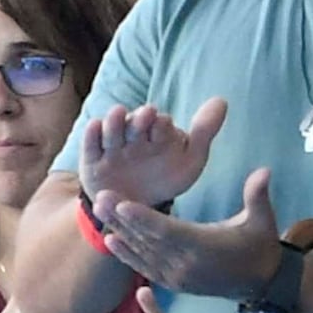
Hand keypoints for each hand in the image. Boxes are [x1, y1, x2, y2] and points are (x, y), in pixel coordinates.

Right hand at [76, 92, 230, 222]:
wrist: (137, 212)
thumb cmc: (166, 180)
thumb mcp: (190, 160)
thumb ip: (204, 131)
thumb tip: (223, 100)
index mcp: (156, 133)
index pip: (158, 123)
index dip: (159, 122)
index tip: (162, 122)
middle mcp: (133, 136)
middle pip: (134, 122)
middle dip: (140, 118)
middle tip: (147, 114)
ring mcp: (112, 148)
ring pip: (111, 129)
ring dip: (115, 120)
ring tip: (119, 114)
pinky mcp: (92, 161)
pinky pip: (90, 145)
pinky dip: (91, 135)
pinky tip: (95, 126)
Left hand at [98, 167, 286, 304]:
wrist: (260, 284)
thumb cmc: (260, 246)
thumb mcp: (263, 220)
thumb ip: (258, 196)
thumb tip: (265, 171)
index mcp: (204, 247)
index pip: (168, 231)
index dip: (143, 218)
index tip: (121, 203)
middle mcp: (186, 265)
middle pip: (148, 240)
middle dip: (122, 219)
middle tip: (99, 197)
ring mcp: (178, 277)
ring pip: (142, 253)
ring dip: (119, 233)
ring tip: (98, 210)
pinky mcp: (174, 284)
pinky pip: (145, 268)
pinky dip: (127, 255)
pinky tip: (110, 240)